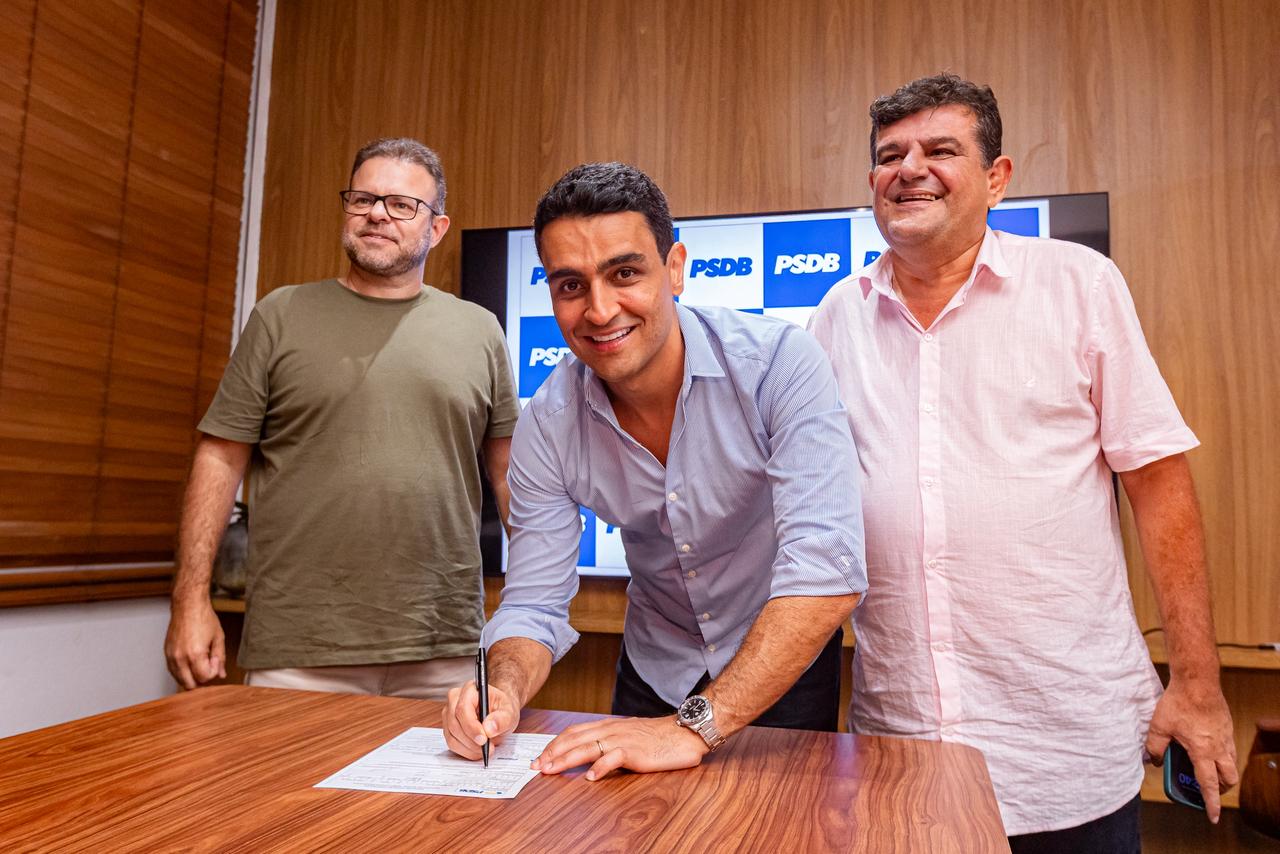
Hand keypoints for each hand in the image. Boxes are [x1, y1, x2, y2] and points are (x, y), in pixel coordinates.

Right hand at [163, 598, 225, 689]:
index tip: (215, 660)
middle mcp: (180, 658)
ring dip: (191, 677)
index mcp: (194, 654)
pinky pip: (173, 671)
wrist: (188, 605)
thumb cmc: (203, 618)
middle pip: (189, 685)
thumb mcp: (218, 638)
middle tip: (208, 667)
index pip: (204, 678)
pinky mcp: (166, 653)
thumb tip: (221, 674)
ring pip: (180, 680)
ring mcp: (171, 656)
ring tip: (200, 663)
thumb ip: (220, 658)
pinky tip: (191, 663)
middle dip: (201, 680)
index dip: (213, 672)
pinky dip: (182, 672)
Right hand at [443, 679, 519, 759]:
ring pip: (451, 736)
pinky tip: (477, 750)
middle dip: (471, 741)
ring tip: (486, 749)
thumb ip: (502, 719)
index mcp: (470, 690)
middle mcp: (455, 699)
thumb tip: (489, 729)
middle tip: (488, 748)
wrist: (499, 712)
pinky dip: (465, 751)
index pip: (463, 709)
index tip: (484, 740)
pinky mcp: (448, 727)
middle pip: (455, 725)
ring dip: (469, 748)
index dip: (471, 727)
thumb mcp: (510, 712)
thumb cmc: (502, 708)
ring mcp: (449, 714)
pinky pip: (452, 743)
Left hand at [531, 715, 709, 780]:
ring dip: (566, 759)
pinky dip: (600, 767)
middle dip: (552, 752)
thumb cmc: (657, 736)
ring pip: (587, 747)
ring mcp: (621, 739)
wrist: (683, 732)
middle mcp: (610, 730)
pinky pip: (613, 757)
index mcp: (607, 726)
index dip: (554, 744)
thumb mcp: (627, 736)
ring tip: (551, 769)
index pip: (573, 732)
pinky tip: (591, 777)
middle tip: (536, 765)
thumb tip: (590, 756)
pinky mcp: (634, 751)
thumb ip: (609, 742)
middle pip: (573, 738)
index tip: (540, 757)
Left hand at [1145, 678, 1238, 822]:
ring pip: (1231, 764)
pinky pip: (1229, 749)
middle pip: (1228, 779)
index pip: (1209, 785)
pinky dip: (1222, 757)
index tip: (1213, 816)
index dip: (1211, 803)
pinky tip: (1206, 748)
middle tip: (1207, 791)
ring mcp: (1226, 737)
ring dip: (1222, 773)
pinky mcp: (1227, 727)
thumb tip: (1156, 761)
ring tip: (1205, 770)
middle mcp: (1219, 747)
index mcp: (1203, 751)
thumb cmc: (1178, 702)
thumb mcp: (1159, 726)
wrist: (1198, 681)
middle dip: (1220, 789)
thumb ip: (1155, 747)